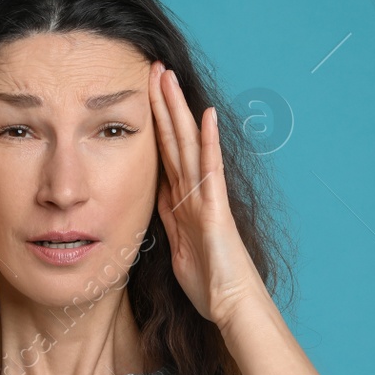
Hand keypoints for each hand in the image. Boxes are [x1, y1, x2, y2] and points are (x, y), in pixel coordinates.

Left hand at [147, 61, 266, 330]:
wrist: (233, 306)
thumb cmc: (210, 284)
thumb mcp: (177, 249)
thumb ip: (169, 222)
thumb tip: (155, 201)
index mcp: (181, 202)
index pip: (163, 153)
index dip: (153, 124)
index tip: (142, 95)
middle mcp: (195, 192)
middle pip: (173, 140)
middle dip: (162, 104)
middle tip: (153, 68)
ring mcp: (207, 197)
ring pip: (188, 145)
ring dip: (177, 110)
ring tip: (167, 77)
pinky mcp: (216, 209)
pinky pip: (210, 170)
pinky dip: (207, 142)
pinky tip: (205, 115)